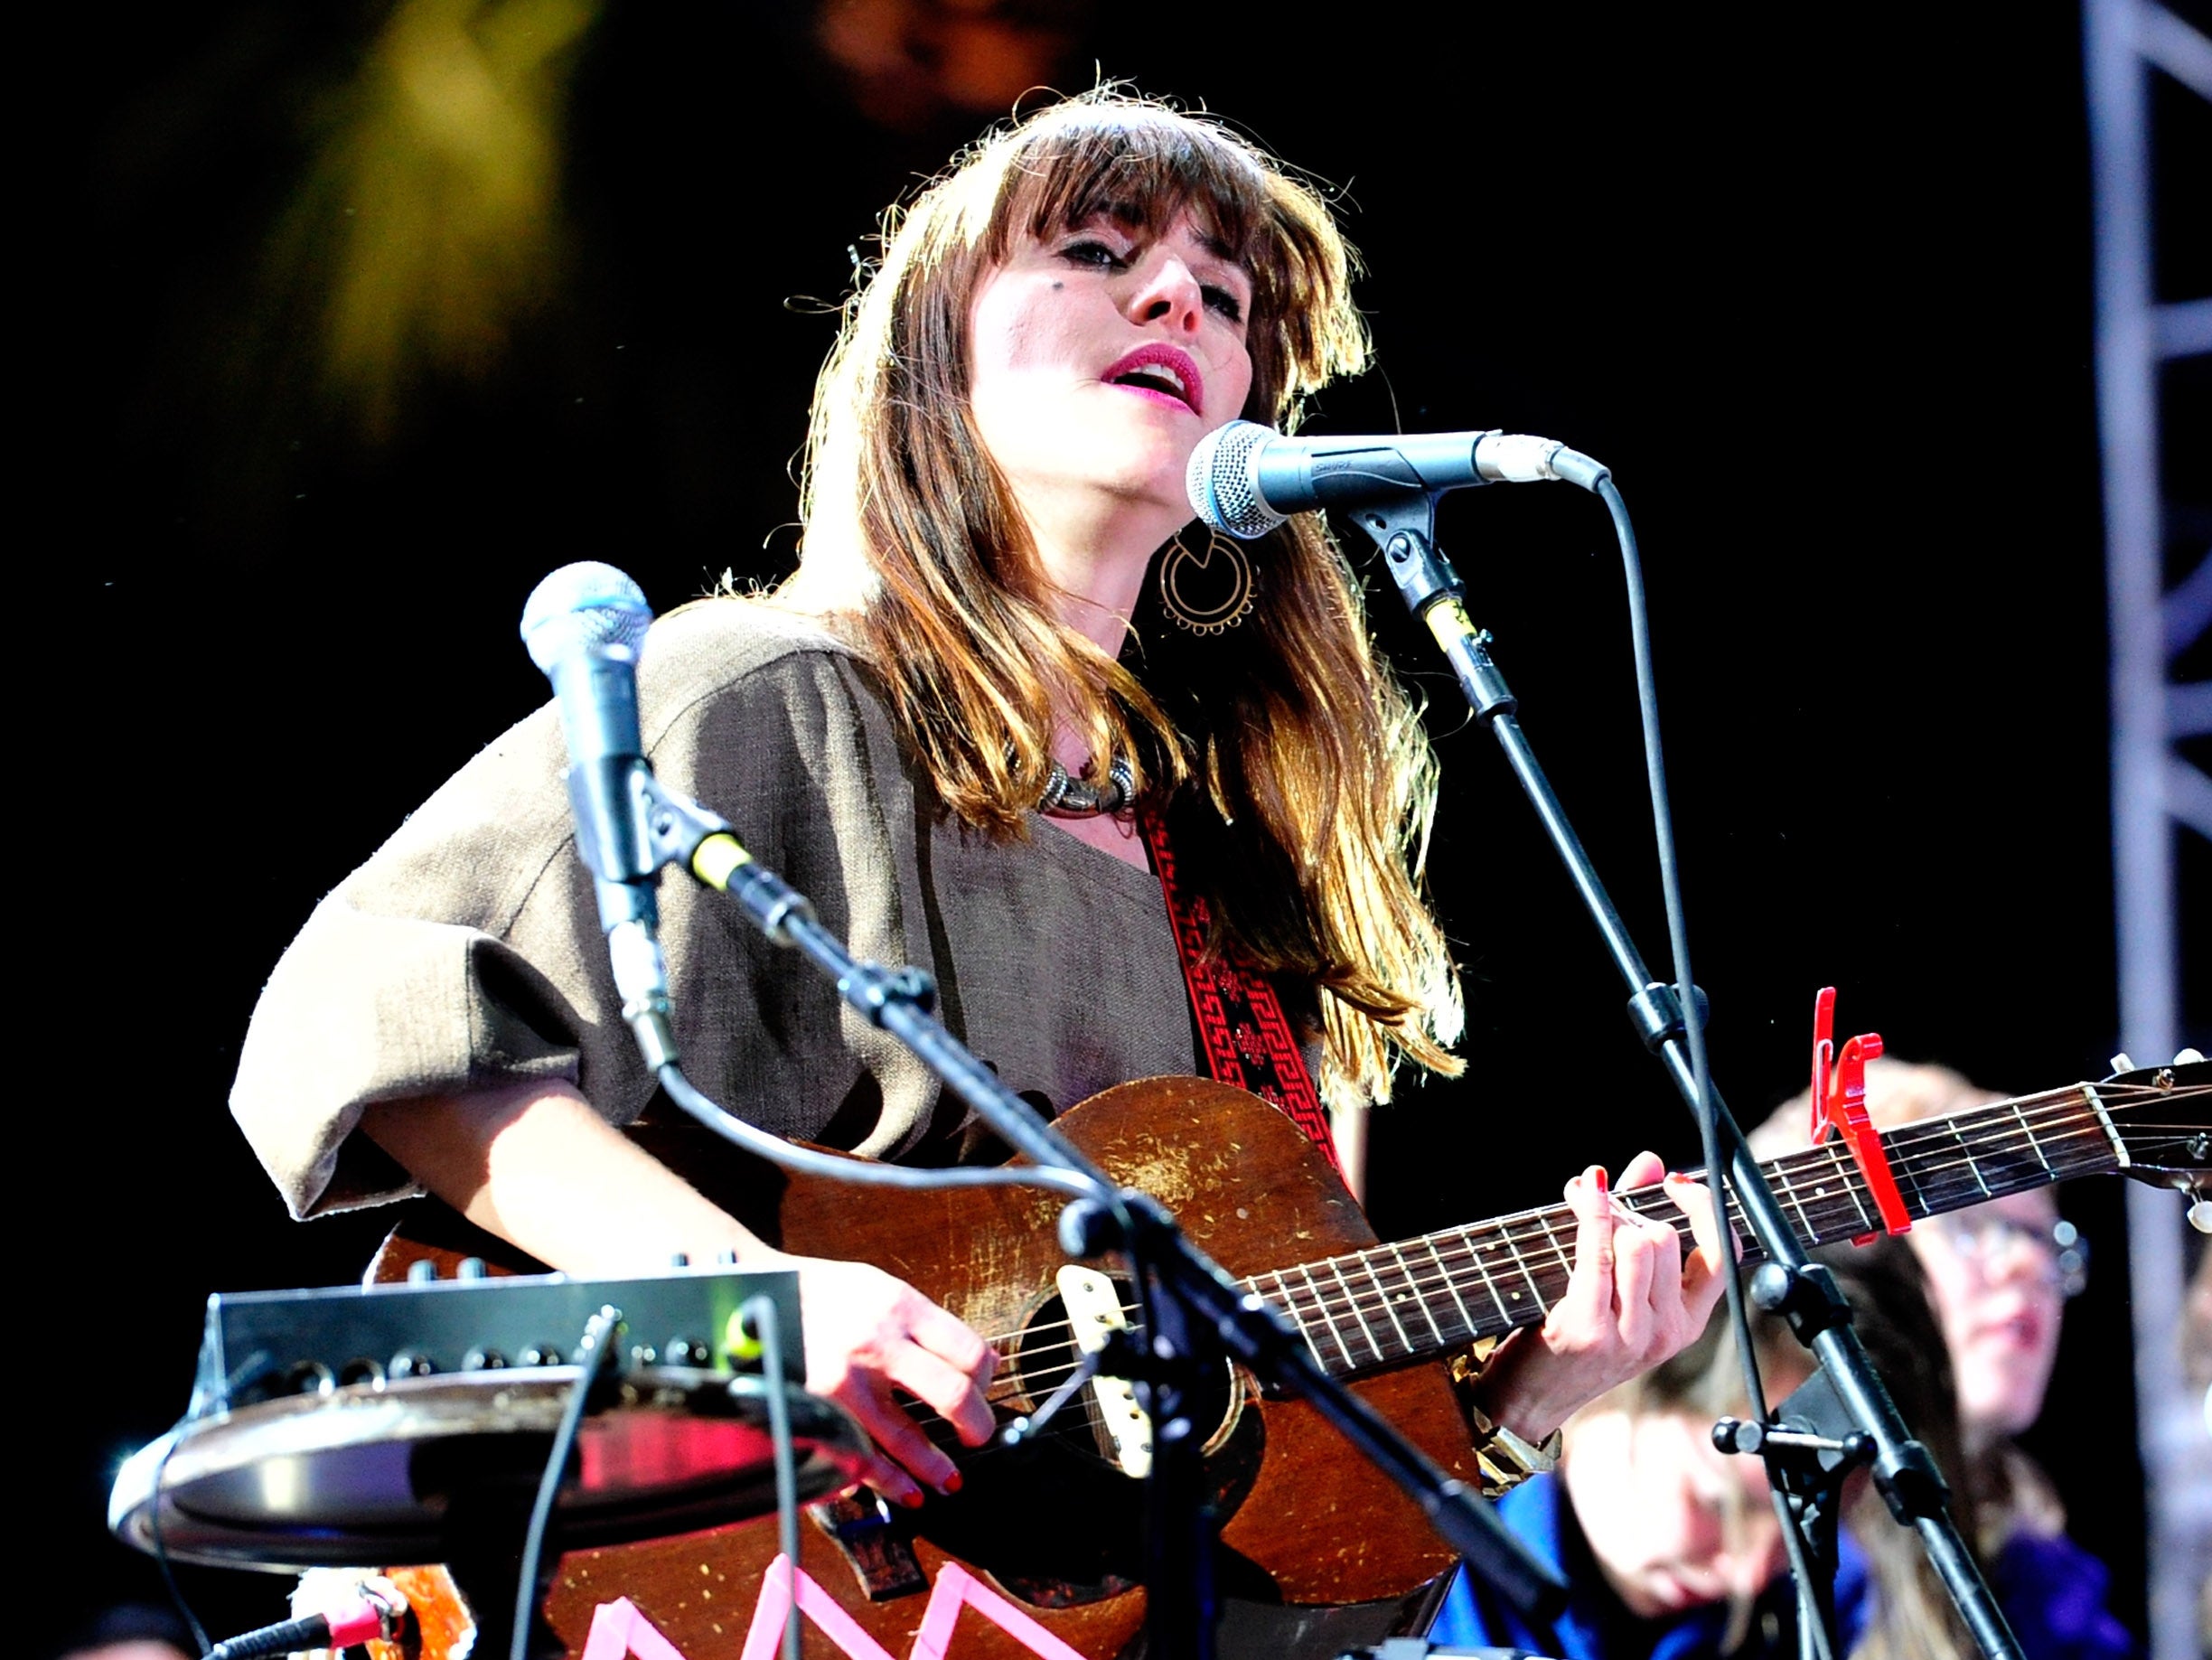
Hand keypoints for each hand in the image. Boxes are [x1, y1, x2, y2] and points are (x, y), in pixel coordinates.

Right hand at [775, 1253, 998, 1506]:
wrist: (754, 1294)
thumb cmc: (823, 1292)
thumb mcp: (880, 1288)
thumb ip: (929, 1324)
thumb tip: (983, 1359)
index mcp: (898, 1306)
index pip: (967, 1350)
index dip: (986, 1377)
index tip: (985, 1387)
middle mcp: (876, 1343)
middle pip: (951, 1393)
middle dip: (976, 1424)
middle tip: (979, 1435)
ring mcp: (845, 1381)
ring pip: (907, 1437)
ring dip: (935, 1466)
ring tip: (949, 1480)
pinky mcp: (819, 1409)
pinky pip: (862, 1456)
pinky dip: (889, 1481)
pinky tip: (907, 1492)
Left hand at [1470, 1151, 1727, 1442]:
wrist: (1531, 1397)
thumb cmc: (1576, 1333)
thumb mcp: (1619, 1287)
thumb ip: (1637, 1218)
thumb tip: (1650, 1161)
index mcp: (1687, 1322)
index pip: (1723, 1253)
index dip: (1704, 1208)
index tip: (1675, 1183)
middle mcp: (1668, 1332)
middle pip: (1665, 1239)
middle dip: (1628, 1212)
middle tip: (1597, 1208)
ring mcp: (1632, 1335)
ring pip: (1636, 1242)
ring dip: (1605, 1217)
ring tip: (1581, 1220)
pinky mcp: (1591, 1329)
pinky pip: (1598, 1251)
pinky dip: (1589, 1211)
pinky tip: (1580, 1192)